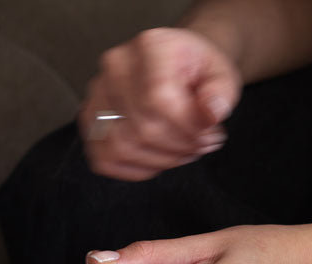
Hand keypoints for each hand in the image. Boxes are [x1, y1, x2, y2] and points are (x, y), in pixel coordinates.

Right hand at [79, 27, 240, 180]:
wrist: (176, 64)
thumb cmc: (196, 70)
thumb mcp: (221, 73)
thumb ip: (221, 92)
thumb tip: (211, 114)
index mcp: (149, 47)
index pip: (158, 99)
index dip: (187, 128)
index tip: (210, 133)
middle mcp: (115, 67)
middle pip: (141, 127)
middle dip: (178, 147)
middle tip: (201, 144)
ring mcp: (96, 94)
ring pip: (120, 147)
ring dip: (159, 161)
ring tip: (182, 151)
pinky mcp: (90, 121)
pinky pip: (104, 159)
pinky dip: (136, 168)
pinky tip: (158, 157)